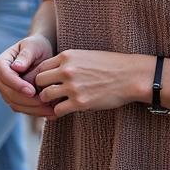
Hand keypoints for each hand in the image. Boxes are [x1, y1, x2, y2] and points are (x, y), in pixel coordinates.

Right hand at [0, 34, 55, 117]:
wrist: (42, 55)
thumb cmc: (37, 47)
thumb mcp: (33, 46)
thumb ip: (25, 55)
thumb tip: (16, 67)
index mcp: (0, 63)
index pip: (4, 76)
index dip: (17, 85)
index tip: (32, 91)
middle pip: (9, 94)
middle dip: (27, 100)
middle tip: (45, 102)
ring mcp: (6, 91)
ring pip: (15, 105)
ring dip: (33, 109)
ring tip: (50, 108)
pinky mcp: (15, 100)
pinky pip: (23, 109)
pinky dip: (36, 112)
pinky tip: (50, 110)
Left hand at [34, 50, 148, 116]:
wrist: (130, 76)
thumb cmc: (110, 66)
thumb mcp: (85, 56)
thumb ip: (68, 62)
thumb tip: (55, 72)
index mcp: (67, 56)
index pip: (41, 66)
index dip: (40, 77)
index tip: (44, 84)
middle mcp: (67, 70)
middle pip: (39, 81)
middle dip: (41, 88)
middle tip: (46, 95)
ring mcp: (72, 86)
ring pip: (45, 95)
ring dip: (48, 101)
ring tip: (53, 104)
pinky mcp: (80, 102)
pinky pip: (57, 110)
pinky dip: (56, 113)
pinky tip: (61, 112)